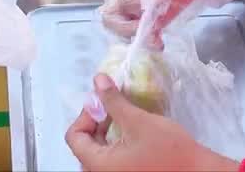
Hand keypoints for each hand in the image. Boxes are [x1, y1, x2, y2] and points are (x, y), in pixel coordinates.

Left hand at [67, 75, 238, 171]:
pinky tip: (132, 132)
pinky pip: (111, 161)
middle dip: (96, 121)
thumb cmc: (169, 150)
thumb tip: (98, 80)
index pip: (74, 137)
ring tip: (124, 116)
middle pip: (85, 145)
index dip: (86, 114)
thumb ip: (114, 101)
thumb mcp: (138, 122)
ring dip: (106, 131)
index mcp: (98, 165)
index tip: (105, 102)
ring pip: (98, 153)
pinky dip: (116, 144)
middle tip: (114, 106)